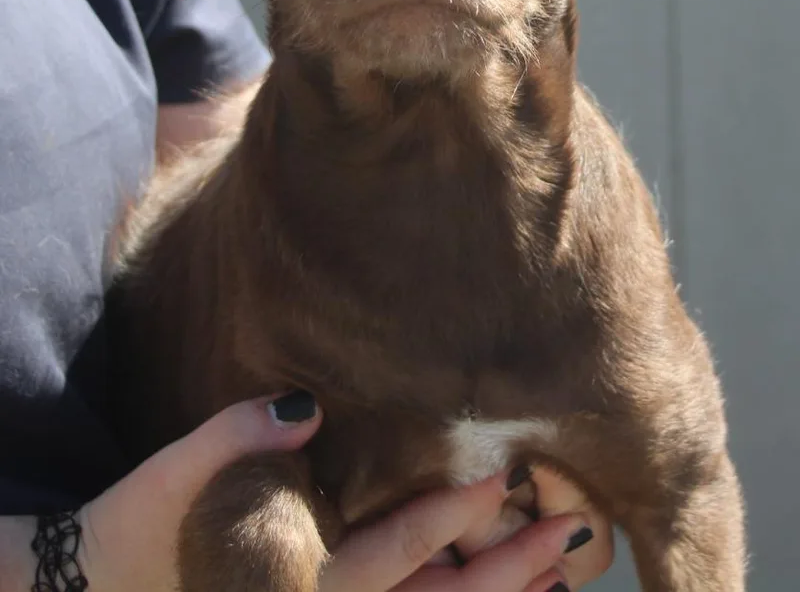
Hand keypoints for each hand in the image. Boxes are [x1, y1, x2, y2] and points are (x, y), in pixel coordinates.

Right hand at [1, 397, 611, 591]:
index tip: (509, 476)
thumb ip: (240, 434)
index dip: (455, 514)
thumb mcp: (177, 471)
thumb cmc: (139, 525)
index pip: (396, 546)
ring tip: (556, 576)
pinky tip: (486, 588)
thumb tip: (307, 403)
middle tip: (571, 538)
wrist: (95, 588)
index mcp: (297, 570)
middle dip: (508, 573)